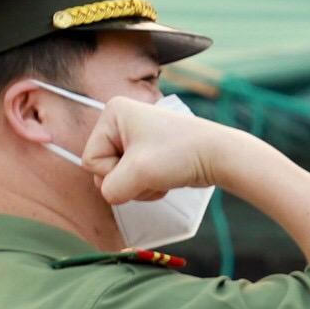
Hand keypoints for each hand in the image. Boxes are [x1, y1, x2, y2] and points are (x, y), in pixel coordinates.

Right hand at [80, 95, 244, 202]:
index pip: (91, 159)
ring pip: (119, 179)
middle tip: (153, 171)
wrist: (218, 156)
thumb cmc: (180, 155)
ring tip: (162, 174)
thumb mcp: (138, 173)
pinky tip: (166, 177)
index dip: (112, 172)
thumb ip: (112, 189)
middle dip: (128, 181)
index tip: (140, 164)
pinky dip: (148, 185)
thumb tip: (110, 195)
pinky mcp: (148, 152)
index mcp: (112, 113)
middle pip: (103, 170)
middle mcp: (121, 121)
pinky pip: (133, 179)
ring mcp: (134, 137)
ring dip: (140, 186)